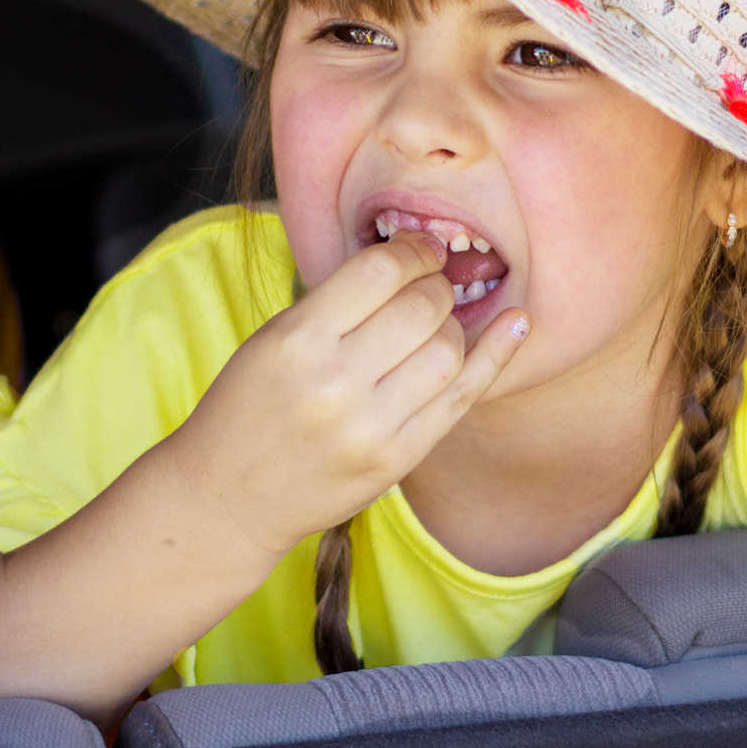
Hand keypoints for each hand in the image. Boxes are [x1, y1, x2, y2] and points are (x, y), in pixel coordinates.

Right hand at [162, 231, 528, 561]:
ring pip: (448, 349)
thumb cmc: (249, 406)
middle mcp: (336, 384)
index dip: (411, 251)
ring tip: (433, 323)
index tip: (418, 251)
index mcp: (297, 341)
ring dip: (451, 323)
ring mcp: (370, 427)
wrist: (229, 496)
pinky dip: (496, 356)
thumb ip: (336, 302)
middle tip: (428, 285)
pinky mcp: (396, 460)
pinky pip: (463, 398)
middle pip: (421, 307)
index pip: (379, 271)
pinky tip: (517, 324)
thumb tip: (410, 258)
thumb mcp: (273, 339)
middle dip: (435, 284)